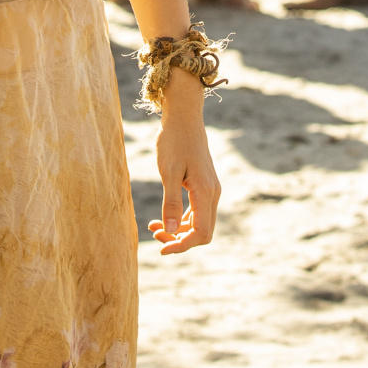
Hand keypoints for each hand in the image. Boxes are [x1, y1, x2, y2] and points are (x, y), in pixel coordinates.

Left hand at [150, 101, 219, 254]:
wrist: (183, 118)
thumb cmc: (174, 142)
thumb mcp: (169, 173)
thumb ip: (171, 203)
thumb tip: (172, 232)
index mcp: (205, 192)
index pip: (201, 233)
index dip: (182, 245)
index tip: (161, 249)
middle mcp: (213, 193)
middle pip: (202, 232)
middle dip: (179, 240)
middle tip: (154, 234)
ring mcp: (210, 190)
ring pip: (200, 223)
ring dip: (179, 231)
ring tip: (154, 227)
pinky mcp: (204, 186)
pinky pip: (197, 212)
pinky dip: (182, 219)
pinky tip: (164, 217)